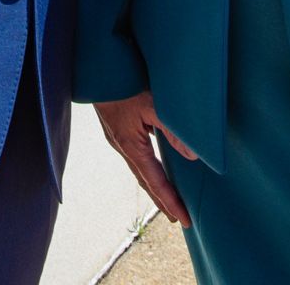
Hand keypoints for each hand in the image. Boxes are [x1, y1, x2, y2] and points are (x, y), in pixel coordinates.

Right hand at [93, 91, 197, 226]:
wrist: (97, 71)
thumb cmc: (123, 83)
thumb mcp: (151, 104)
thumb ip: (172, 130)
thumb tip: (192, 156)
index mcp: (131, 145)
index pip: (155, 181)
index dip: (170, 201)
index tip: (184, 219)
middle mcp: (122, 146)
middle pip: (145, 181)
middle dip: (162, 200)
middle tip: (178, 218)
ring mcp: (117, 138)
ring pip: (139, 169)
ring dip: (154, 185)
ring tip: (167, 197)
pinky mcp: (116, 129)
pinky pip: (135, 155)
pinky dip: (147, 167)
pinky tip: (152, 163)